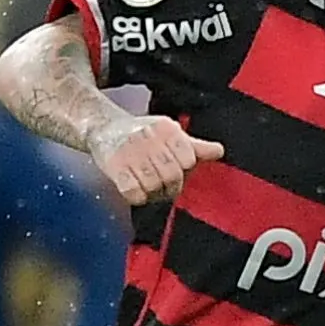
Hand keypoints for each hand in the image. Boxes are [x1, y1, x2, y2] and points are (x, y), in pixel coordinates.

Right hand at [86, 115, 224, 204]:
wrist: (104, 128)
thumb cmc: (143, 135)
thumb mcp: (170, 134)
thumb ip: (194, 146)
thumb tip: (219, 151)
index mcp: (167, 129)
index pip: (189, 160)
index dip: (185, 171)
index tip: (177, 172)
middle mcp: (149, 137)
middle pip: (173, 175)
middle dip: (170, 187)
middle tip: (163, 187)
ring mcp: (130, 151)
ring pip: (154, 186)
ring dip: (153, 194)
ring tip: (149, 188)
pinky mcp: (114, 166)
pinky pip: (133, 193)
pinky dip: (137, 197)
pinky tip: (135, 191)